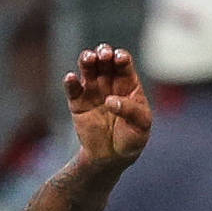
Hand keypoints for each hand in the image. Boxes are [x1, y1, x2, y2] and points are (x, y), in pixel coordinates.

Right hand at [64, 44, 151, 163]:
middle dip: (103, 53)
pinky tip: (71, 78)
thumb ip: (131, 111)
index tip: (119, 58)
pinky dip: (70, 81)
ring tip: (88, 59)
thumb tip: (110, 101)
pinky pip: (72, 88)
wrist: (112, 158)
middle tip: (104, 55)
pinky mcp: (77, 102)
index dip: (121, 57)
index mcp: (128, 84)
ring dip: (87, 59)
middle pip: (104, 60)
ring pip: (87, 68)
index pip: (124, 64)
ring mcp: (92, 90)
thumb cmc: (132, 139)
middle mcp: (109, 82)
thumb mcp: (141, 126)